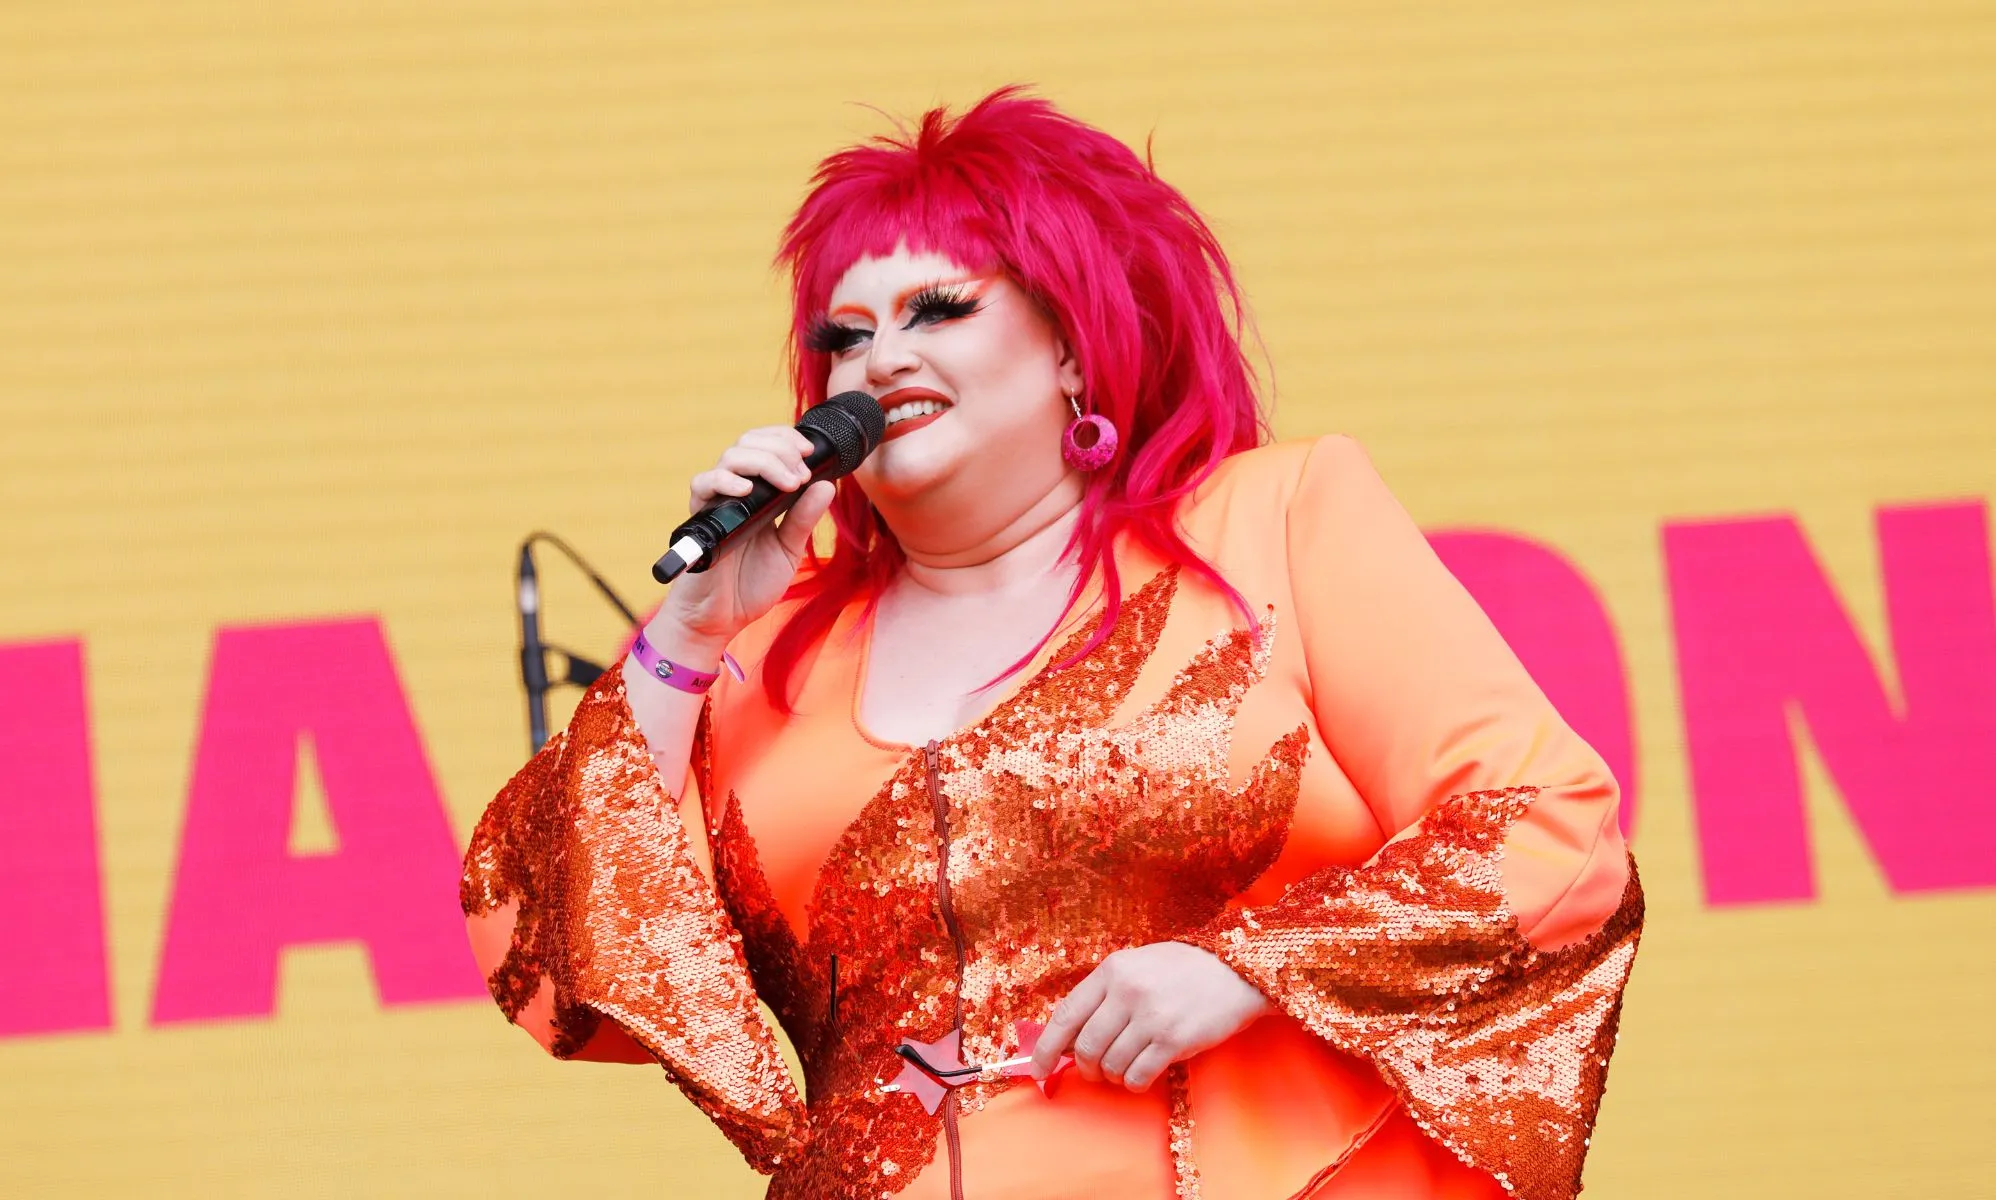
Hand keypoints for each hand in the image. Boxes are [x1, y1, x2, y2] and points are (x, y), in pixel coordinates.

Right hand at [658, 425, 837, 645]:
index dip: (787, 439)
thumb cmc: (752, 585)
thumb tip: (827, 484)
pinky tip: (747, 490)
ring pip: (731, 457)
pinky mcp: (699, 518)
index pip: (768, 447)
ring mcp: (717, 502)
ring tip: (788, 482)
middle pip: (750, 443)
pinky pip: (703, 485)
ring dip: (764, 461)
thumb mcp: (789, 549)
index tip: (809, 451)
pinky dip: (725, 481)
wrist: (722, 619)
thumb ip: (804, 518)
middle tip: (801, 472)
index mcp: (760, 494)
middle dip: (781, 448)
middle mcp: (736, 492)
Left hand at [1030, 942, 1272, 1092]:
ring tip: (1126, 1067)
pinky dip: (1133, 1083)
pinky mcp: (1173, 1040)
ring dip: (1113, 1076)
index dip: (1045, 1048)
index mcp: (1112, 970)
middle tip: (1095, 1071)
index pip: (1065, 1015)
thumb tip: (1068, 1039)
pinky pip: (1136, 1076)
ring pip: (1110, 1065)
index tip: (1037, 1070)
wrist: (1235, 971)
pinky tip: (1143, 1073)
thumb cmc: (1182, 970)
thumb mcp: (1137, 967)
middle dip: (1085, 1068)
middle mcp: (1127, 992)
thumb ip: (1104, 996)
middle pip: (1086, 1048)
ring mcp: (1151, 1017)